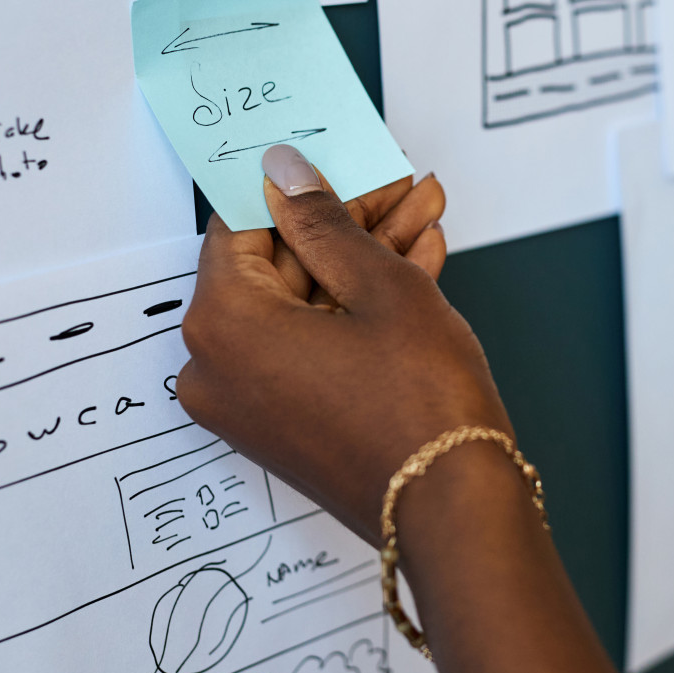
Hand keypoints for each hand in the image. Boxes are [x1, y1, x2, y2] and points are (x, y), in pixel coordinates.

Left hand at [176, 145, 511, 543]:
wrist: (455, 505)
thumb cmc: (420, 404)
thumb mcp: (380, 284)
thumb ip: (325, 220)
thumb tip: (286, 174)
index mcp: (224, 324)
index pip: (244, 225)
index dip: (299, 188)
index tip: (338, 167)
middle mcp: (218, 367)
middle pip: (278, 266)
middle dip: (347, 224)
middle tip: (398, 191)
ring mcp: (249, 401)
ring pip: (304, 305)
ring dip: (362, 263)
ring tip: (423, 221)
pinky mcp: (283, 423)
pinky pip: (310, 345)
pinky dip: (355, 311)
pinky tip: (413, 266)